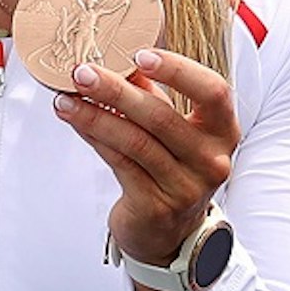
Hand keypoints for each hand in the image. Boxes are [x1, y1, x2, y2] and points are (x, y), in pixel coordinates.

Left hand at [60, 47, 240, 278]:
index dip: (178, 70)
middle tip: (82, 72)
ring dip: (95, 116)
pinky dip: (95, 138)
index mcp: (223, 132)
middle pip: (162, 117)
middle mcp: (212, 160)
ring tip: (66, 98)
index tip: (140, 55)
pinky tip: (75, 122)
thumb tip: (117, 58)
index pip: (213, 92)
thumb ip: (153, 95)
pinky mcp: (157, 206)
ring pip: (136, 142)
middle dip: (116, 91)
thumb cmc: (171, 169)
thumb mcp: (173, 130)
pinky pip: (120, 164)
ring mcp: (186, 187)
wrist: (169, 235)